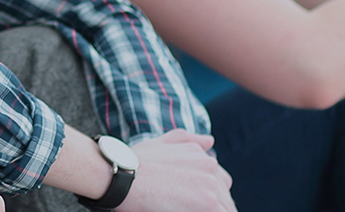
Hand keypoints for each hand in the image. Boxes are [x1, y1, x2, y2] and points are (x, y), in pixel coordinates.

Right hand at [117, 130, 234, 211]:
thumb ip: (188, 139)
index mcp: (203, 156)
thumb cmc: (133, 161)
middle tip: (186, 207)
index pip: (221, 183)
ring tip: (184, 209)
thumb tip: (210, 141)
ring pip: (225, 208)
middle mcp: (211, 167)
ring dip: (209, 210)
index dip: (209, 196)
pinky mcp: (208, 204)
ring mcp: (211, 186)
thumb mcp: (160, 142)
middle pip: (225, 199)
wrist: (119, 174)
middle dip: (212, 206)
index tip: (192, 203)